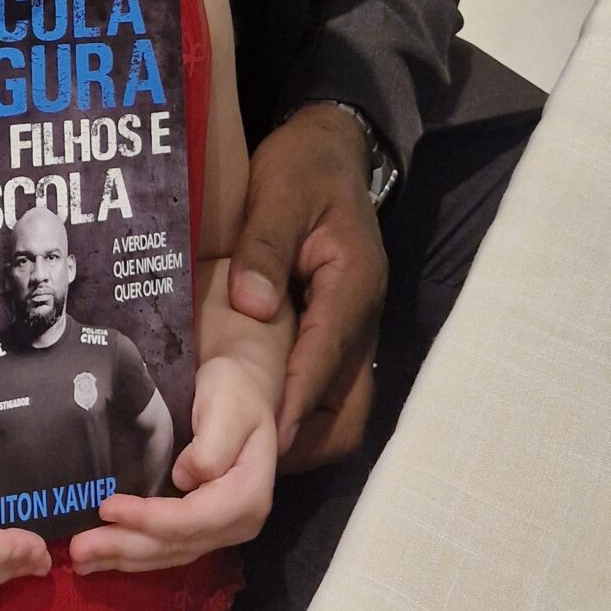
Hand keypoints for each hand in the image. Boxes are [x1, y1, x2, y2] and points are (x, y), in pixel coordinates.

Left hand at [69, 358, 275, 574]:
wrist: (243, 392)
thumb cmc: (233, 393)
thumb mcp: (228, 407)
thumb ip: (212, 445)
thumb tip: (183, 478)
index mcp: (248, 495)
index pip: (192, 519)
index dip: (148, 519)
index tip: (106, 507)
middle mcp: (237, 523)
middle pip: (176, 543)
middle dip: (125, 547)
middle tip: (78, 551)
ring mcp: (220, 530)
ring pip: (168, 552)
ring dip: (123, 557)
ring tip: (81, 560)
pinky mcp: (202, 528)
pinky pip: (167, 547)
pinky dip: (134, 553)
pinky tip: (104, 558)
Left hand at [229, 104, 385, 471]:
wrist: (332, 149)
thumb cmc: (304, 167)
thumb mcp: (280, 192)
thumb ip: (265, 246)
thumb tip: (251, 306)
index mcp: (352, 282)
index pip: (327, 355)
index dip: (295, 401)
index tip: (263, 442)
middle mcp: (363, 317)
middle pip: (348, 406)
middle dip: (304, 439)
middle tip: (247, 461)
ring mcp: (356, 330)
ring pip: (343, 409)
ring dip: (303, 436)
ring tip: (247, 454)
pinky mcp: (340, 334)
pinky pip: (330, 393)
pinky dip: (300, 416)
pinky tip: (257, 421)